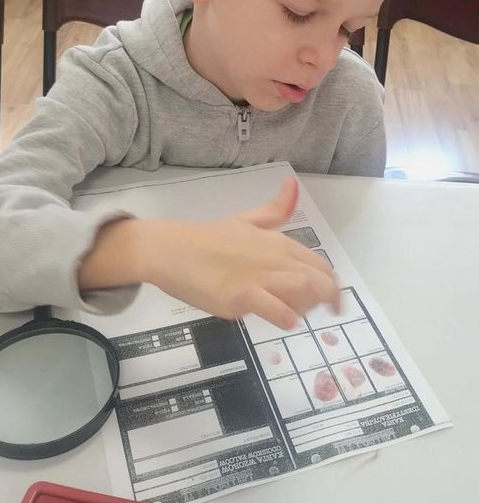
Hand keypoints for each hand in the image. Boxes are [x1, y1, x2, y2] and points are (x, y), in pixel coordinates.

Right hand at [81, 177, 339, 328]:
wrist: (171, 249)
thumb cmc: (208, 238)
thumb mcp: (246, 220)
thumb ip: (274, 209)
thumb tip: (293, 183)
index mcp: (277, 241)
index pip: (319, 264)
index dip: (330, 284)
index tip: (328, 298)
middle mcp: (273, 257)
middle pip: (319, 280)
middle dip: (327, 300)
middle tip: (318, 312)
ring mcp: (258, 277)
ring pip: (304, 292)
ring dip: (308, 307)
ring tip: (295, 314)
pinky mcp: (240, 296)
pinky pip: (276, 310)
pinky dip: (286, 317)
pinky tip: (282, 319)